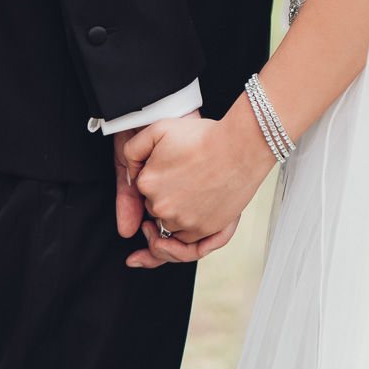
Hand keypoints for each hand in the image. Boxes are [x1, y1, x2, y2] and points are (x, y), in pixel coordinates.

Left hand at [113, 118, 239, 271]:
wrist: (239, 147)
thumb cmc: (205, 136)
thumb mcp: (160, 129)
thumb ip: (134, 148)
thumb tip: (130, 171)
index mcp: (147, 183)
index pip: (142, 189)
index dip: (155, 179)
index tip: (166, 172)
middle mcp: (160, 206)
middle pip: (154, 210)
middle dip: (163, 200)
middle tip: (180, 183)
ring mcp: (181, 221)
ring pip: (170, 227)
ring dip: (175, 218)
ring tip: (188, 200)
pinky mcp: (202, 230)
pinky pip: (188, 240)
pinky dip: (189, 232)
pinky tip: (195, 215)